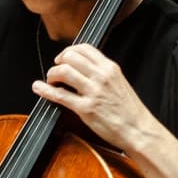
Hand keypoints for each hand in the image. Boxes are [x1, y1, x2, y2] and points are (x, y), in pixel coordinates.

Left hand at [33, 43, 159, 152]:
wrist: (138, 130)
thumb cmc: (130, 111)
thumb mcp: (120, 82)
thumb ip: (103, 73)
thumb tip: (83, 69)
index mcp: (111, 68)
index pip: (85, 48)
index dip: (69, 51)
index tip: (63, 59)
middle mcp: (102, 76)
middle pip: (71, 57)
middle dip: (58, 62)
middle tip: (56, 71)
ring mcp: (93, 92)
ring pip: (63, 72)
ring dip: (51, 75)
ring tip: (51, 82)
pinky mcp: (86, 108)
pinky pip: (59, 95)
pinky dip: (44, 90)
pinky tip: (38, 87)